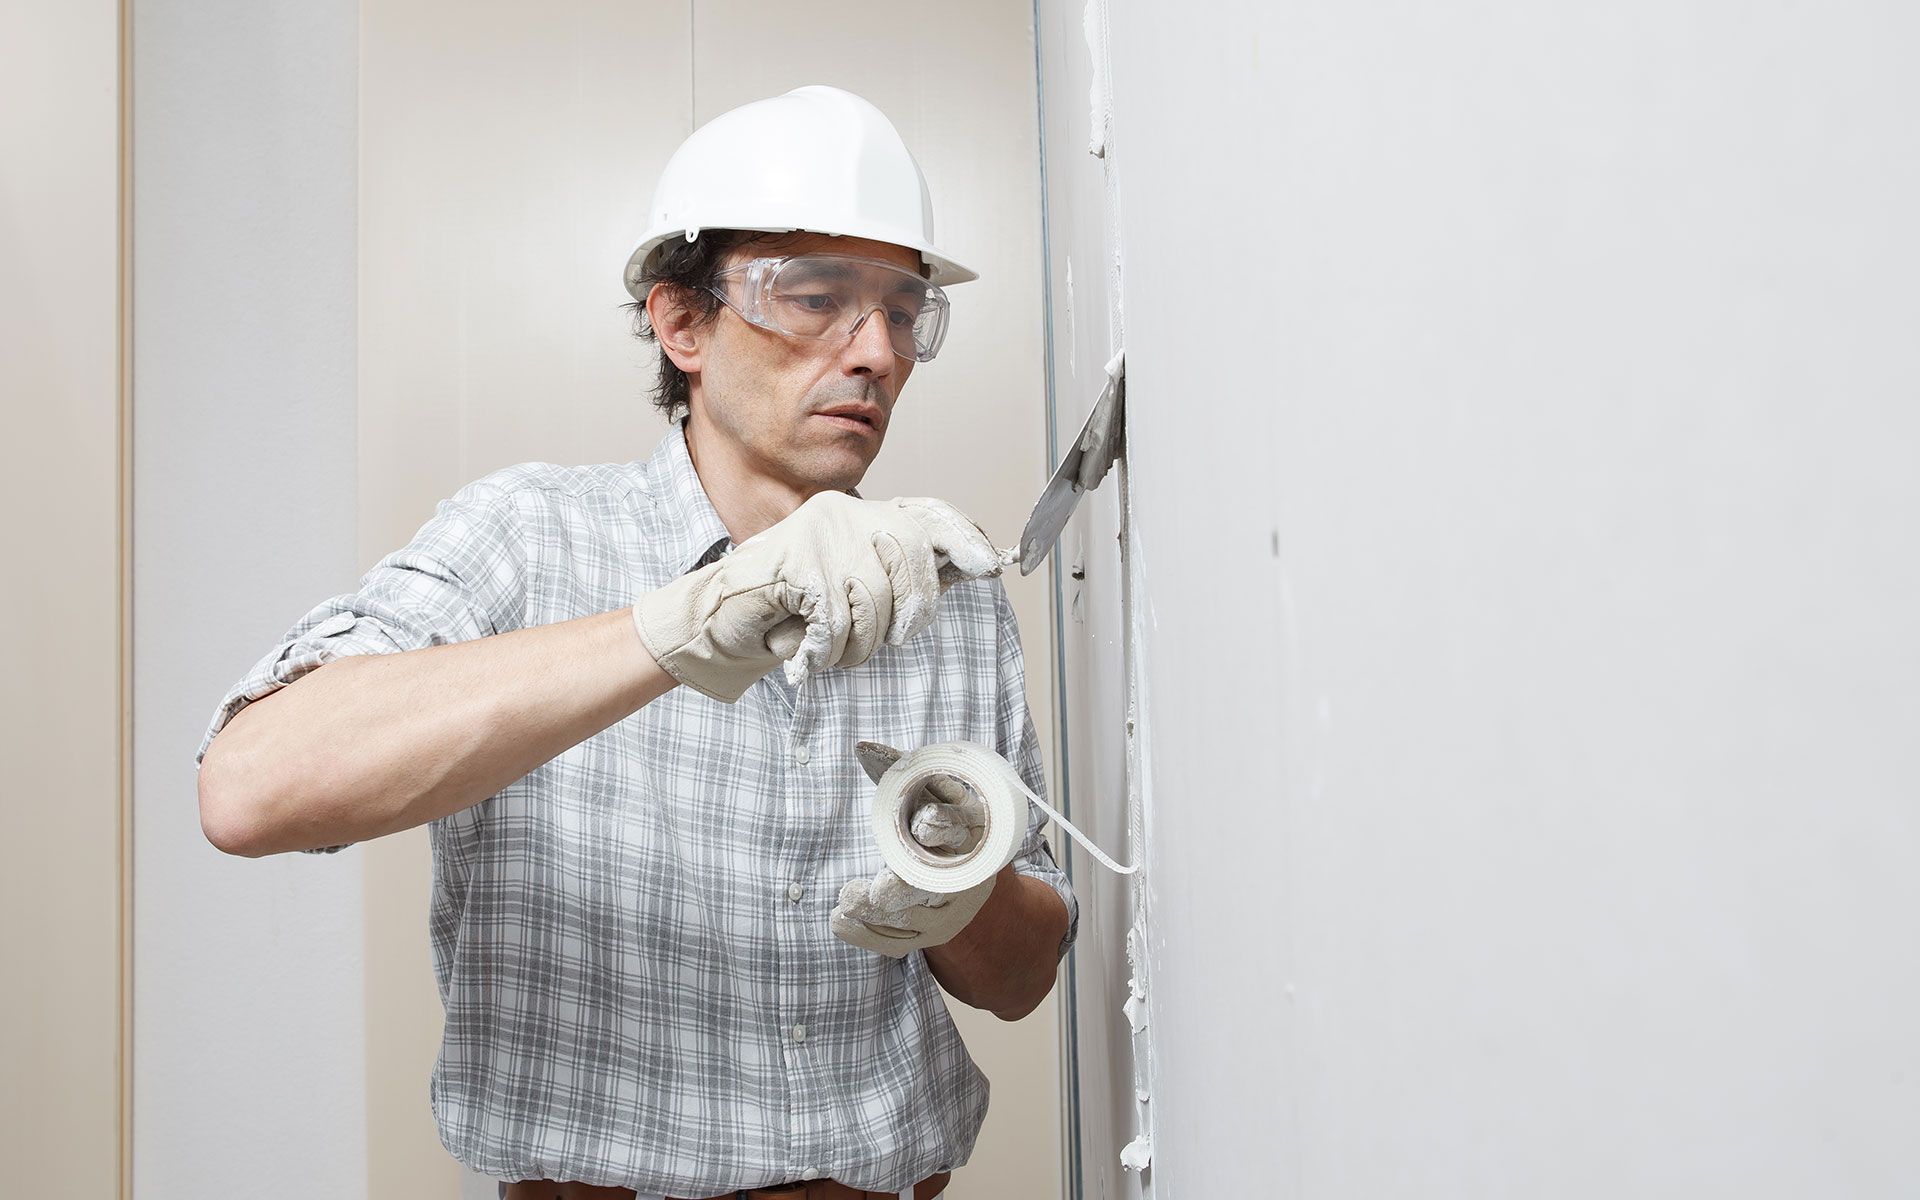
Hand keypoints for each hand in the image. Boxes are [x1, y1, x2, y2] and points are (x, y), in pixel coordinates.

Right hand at [631, 493, 1001, 701]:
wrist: (719, 620)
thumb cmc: (790, 609)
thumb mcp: (854, 588)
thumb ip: (902, 575)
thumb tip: (965, 568)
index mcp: (861, 514)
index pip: (927, 513)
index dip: (964, 538)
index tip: (991, 564)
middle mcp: (843, 513)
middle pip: (912, 557)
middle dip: (907, 613)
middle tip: (886, 639)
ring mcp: (818, 534)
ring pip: (874, 599)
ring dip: (857, 642)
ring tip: (831, 644)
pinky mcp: (796, 563)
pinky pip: (837, 619)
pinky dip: (825, 647)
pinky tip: (808, 647)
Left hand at [832, 743, 996, 956]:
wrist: (973, 870)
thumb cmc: (943, 816)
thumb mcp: (934, 789)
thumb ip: (902, 770)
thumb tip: (862, 748)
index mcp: (973, 832)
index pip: (962, 828)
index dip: (944, 826)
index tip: (922, 824)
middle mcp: (967, 877)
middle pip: (936, 886)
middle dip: (907, 888)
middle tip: (878, 890)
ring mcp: (950, 913)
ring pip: (913, 918)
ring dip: (878, 913)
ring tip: (846, 900)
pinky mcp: (929, 936)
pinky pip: (897, 942)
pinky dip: (867, 934)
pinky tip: (839, 920)